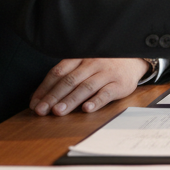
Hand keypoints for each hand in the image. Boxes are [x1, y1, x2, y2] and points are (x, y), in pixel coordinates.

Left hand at [29, 57, 149, 115]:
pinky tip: (86, 109)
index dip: (45, 88)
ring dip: (70, 100)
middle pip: (69, 81)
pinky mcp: (120, 84)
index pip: (58, 72)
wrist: (135, 58)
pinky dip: (96, 101)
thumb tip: (43, 95)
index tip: (35, 103)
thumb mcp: (86, 62)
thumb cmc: (104, 64)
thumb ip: (68, 74)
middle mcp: (92, 63)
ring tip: (58, 111)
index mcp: (80, 58)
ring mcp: (107, 73)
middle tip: (41, 110)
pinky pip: (106, 93)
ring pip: (85, 87)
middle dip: (53, 97)